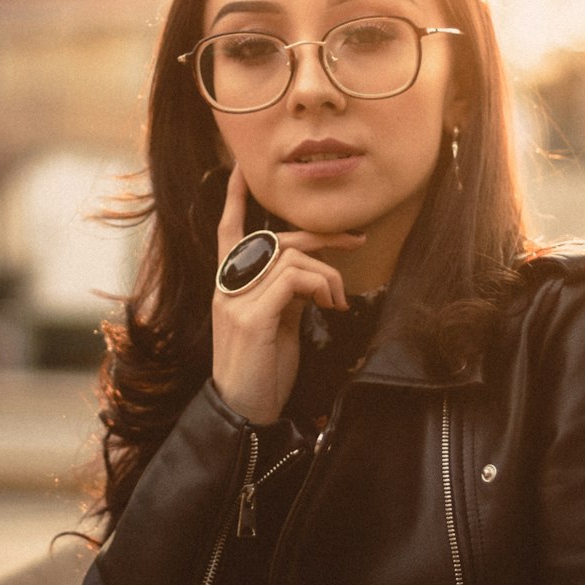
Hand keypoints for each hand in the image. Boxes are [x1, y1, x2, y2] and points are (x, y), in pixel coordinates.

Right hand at [211, 166, 364, 424]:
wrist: (243, 413)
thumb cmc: (262, 370)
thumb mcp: (276, 323)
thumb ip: (284, 293)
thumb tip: (312, 276)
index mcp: (229, 285)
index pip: (227, 232)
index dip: (234, 200)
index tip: (241, 171)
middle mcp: (227, 286)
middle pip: (275, 239)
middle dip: (322, 235)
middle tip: (358, 239)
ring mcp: (236, 300)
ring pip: (290, 258)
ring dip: (327, 274)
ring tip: (338, 301)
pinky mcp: (252, 317)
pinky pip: (292, 280)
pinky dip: (319, 286)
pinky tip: (330, 306)